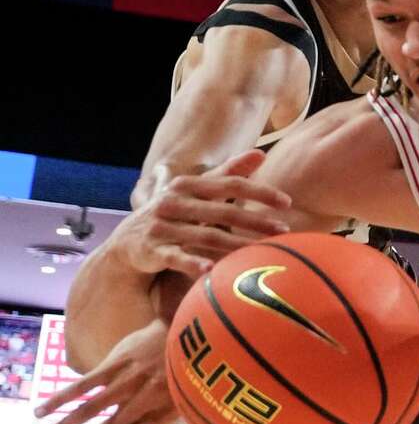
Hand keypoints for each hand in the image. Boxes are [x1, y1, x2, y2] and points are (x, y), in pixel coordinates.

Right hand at [33, 319, 174, 423]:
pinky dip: (61, 398)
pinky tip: (42, 411)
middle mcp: (144, 400)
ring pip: (90, 411)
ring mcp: (128, 381)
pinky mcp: (116, 363)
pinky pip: (84, 384)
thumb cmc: (185, 372)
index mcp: (162, 413)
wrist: (194, 331)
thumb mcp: (179, 402)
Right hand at [118, 152, 290, 278]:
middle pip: (222, 212)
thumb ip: (227, 174)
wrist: (127, 245)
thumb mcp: (196, 192)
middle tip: (284, 230)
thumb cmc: (172, 215)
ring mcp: (162, 227)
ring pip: (206, 236)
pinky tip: (211, 270)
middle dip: (256, 221)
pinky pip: (177, 257)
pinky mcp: (153, 250)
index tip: (287, 202)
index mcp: (186, 186)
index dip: (259, 192)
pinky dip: (193, 263)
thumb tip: (261, 153)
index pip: (229, 184)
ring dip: (237, 246)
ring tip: (263, 252)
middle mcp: (173, 202)